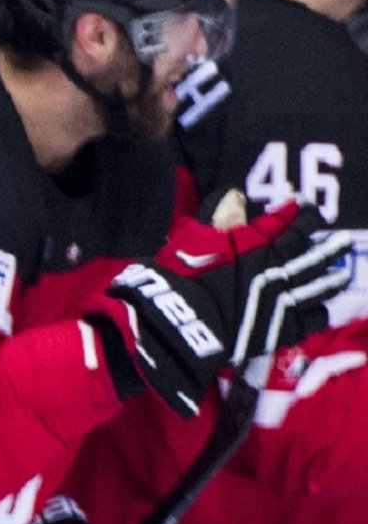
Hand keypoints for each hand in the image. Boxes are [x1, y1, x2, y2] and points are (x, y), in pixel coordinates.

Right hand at [85, 204, 350, 415]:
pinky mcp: (282, 329)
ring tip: (340, 274)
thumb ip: (217, 214)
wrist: (181, 324)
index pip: (294, 223)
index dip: (301, 212)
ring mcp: (285, 301)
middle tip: (341, 242)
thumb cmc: (182, 276)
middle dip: (330, 247)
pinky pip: (312, 320)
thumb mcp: (194, 237)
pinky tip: (322, 309)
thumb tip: (236, 194)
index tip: (303, 205)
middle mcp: (281, 271)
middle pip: (315, 255)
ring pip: (320, 287)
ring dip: (331, 279)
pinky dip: (319, 313)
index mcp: (262, 246)